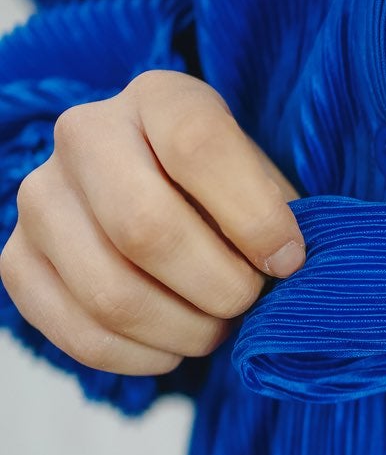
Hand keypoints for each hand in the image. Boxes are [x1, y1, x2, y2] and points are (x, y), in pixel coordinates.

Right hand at [0, 69, 305, 376]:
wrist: (161, 199)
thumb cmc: (227, 194)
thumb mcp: (264, 181)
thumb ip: (280, 216)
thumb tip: (287, 270)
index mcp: (158, 96)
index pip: (197, 145)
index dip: (254, 216)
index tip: (289, 260)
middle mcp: (84, 134)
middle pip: (145, 228)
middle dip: (217, 287)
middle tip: (249, 301)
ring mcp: (40, 198)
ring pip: (111, 293)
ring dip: (183, 331)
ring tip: (215, 328)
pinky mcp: (17, 260)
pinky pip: (79, 333)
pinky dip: (140, 357)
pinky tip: (172, 347)